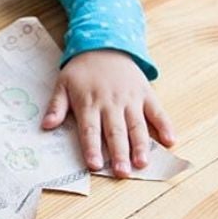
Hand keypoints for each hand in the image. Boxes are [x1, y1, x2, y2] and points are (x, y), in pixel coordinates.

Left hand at [41, 49, 176, 177]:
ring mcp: (131, 99)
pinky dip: (165, 125)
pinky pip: (157, 111)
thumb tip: (46, 126)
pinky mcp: (146, 94)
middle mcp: (111, 103)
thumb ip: (56, 106)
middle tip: (122, 173)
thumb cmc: (82, 70)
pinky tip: (171, 140)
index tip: (95, 165)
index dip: (92, 148)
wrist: (105, 45)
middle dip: (119, 153)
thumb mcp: (62, 84)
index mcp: (89, 103)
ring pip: (137, 126)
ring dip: (141, 146)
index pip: (90, 129)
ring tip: (142, 164)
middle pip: (115, 132)